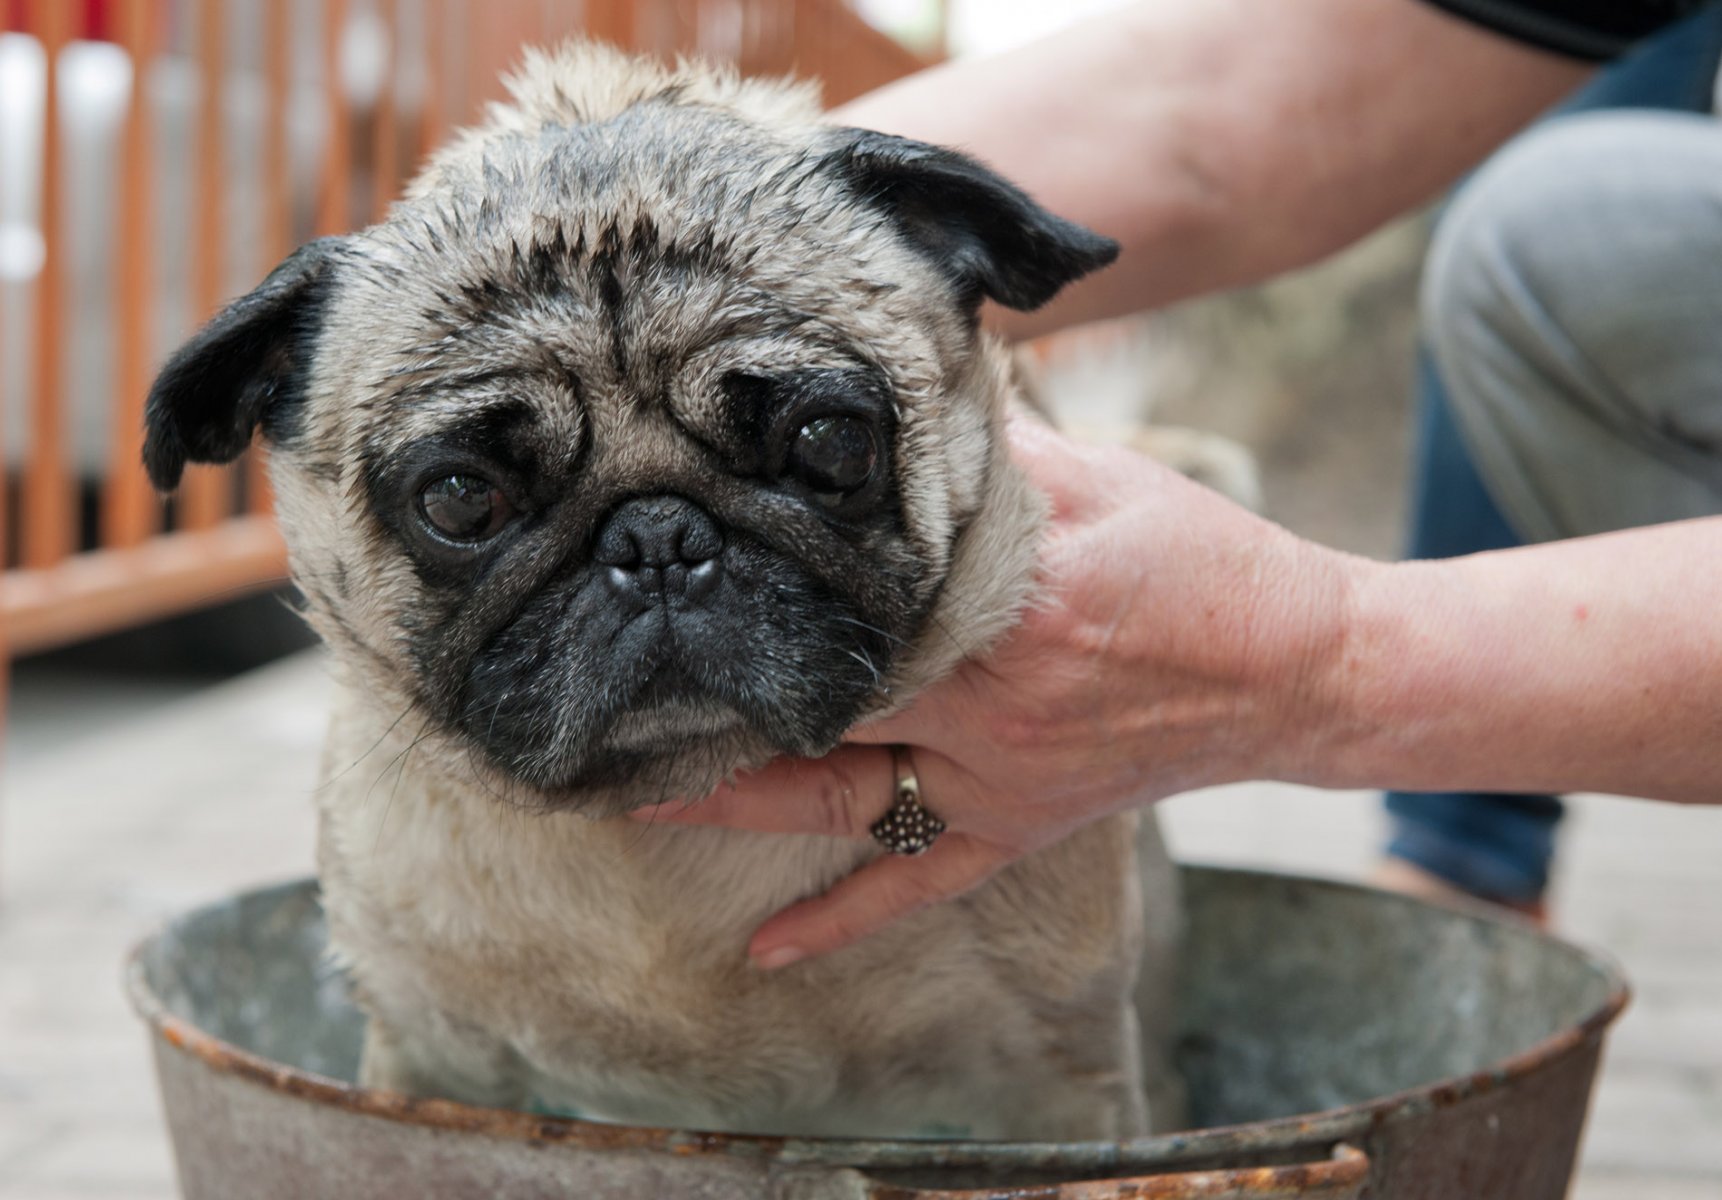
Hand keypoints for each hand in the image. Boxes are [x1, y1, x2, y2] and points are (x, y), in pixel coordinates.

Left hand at [636, 418, 1352, 966]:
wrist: (1299, 667)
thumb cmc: (1200, 560)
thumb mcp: (1098, 477)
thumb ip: (986, 450)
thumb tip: (891, 399)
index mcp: (1005, 605)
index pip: (849, 600)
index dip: (754, 590)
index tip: (668, 573)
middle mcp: (989, 702)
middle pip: (821, 698)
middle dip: (718, 692)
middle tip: (607, 683)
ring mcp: (1000, 780)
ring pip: (839, 795)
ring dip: (734, 799)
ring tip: (625, 788)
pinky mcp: (1019, 826)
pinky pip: (920, 883)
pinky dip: (841, 921)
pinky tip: (764, 951)